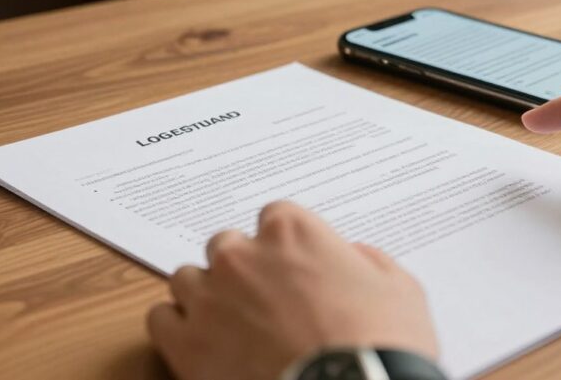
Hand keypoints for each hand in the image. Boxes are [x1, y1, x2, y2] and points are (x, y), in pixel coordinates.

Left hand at [147, 201, 438, 379]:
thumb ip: (369, 261)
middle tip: (264, 301)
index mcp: (292, 232)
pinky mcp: (186, 342)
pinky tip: (200, 345)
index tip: (293, 266)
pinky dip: (177, 329)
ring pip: (187, 278)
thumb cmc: (381, 344)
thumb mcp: (400, 288)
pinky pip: (161, 319)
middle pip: (226, 246)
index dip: (285, 244)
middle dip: (242, 268)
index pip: (274, 216)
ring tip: (230, 325)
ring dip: (206, 296)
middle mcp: (243, 255)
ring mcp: (210, 297)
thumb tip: (354, 258)